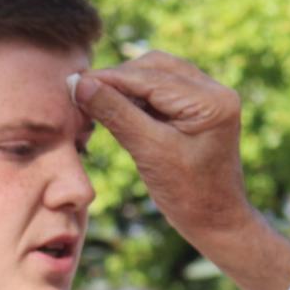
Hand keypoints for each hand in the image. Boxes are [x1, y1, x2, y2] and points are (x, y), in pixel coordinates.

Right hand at [71, 53, 289, 289]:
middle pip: (154, 68)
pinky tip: (113, 108)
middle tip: (80, 90)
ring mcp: (208, 98)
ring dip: (125, 86)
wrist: (216, 222)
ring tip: (93, 99)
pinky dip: (136, 97)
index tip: (73, 82)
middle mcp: (214, 91)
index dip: (109, 78)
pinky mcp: (198, 109)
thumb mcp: (149, 152)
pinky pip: (161, 91)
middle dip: (117, 78)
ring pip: (156, 76)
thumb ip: (116, 114)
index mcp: (211, 101)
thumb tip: (80, 84)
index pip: (150, 77)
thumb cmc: (188, 195)